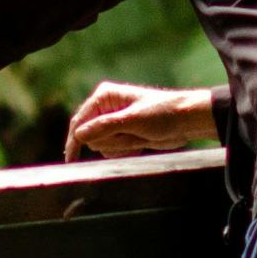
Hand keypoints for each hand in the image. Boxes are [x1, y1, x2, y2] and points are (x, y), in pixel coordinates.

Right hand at [64, 80, 217, 160]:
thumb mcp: (132, 120)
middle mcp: (106, 108)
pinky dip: (124, 151)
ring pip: (102, 145)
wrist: (186, 122)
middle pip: (90, 136)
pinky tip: (139, 144)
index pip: (80, 121)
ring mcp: (114, 122)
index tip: (71, 161)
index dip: (74, 140)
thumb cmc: (162, 114)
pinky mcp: (123, 134)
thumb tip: (79, 135)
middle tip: (129, 136)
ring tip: (137, 138)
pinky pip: (113, 150)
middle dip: (108, 142)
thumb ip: (104, 127)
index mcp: (104, 96)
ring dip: (119, 147)